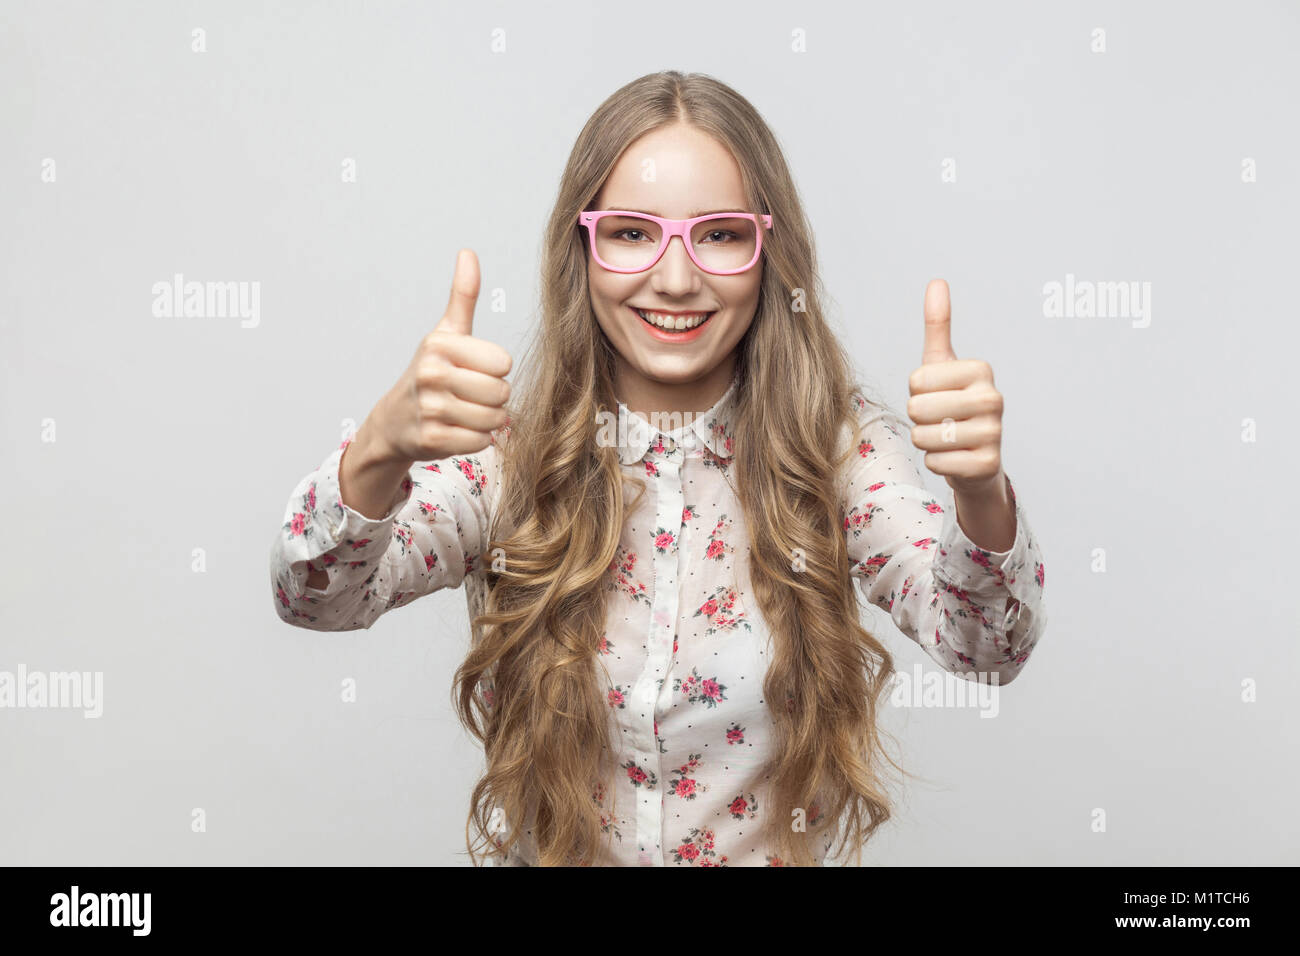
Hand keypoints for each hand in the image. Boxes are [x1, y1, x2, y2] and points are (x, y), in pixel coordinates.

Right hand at [367, 249, 513, 463]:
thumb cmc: (430, 372)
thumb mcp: (445, 333)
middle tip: (471, 396)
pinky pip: (481, 442)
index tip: (474, 371)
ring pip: (494, 420)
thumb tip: (468, 252)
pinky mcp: (432, 440)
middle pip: (501, 393)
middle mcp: (431, 374)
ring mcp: (430, 409)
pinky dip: (477, 440)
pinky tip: (458, 431)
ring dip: (488, 422)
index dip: (495, 371)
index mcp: (440, 344)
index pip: (503, 363)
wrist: (396, 420)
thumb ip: (462, 296)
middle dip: (494, 399)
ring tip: (466, 414)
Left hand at [905, 279, 1004, 495]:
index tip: (936, 395)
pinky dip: (936, 463)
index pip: (916, 380)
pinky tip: (954, 457)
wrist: (976, 457)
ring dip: (926, 441)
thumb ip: (938, 326)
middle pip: (917, 408)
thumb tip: (937, 282)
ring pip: (924, 436)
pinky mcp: (987, 464)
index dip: (916, 392)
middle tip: (939, 420)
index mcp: (981, 370)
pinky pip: (935, 462)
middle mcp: (993, 398)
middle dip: (918, 418)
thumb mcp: (943, 365)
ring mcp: (994, 433)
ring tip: (946, 438)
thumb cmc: (953, 405)